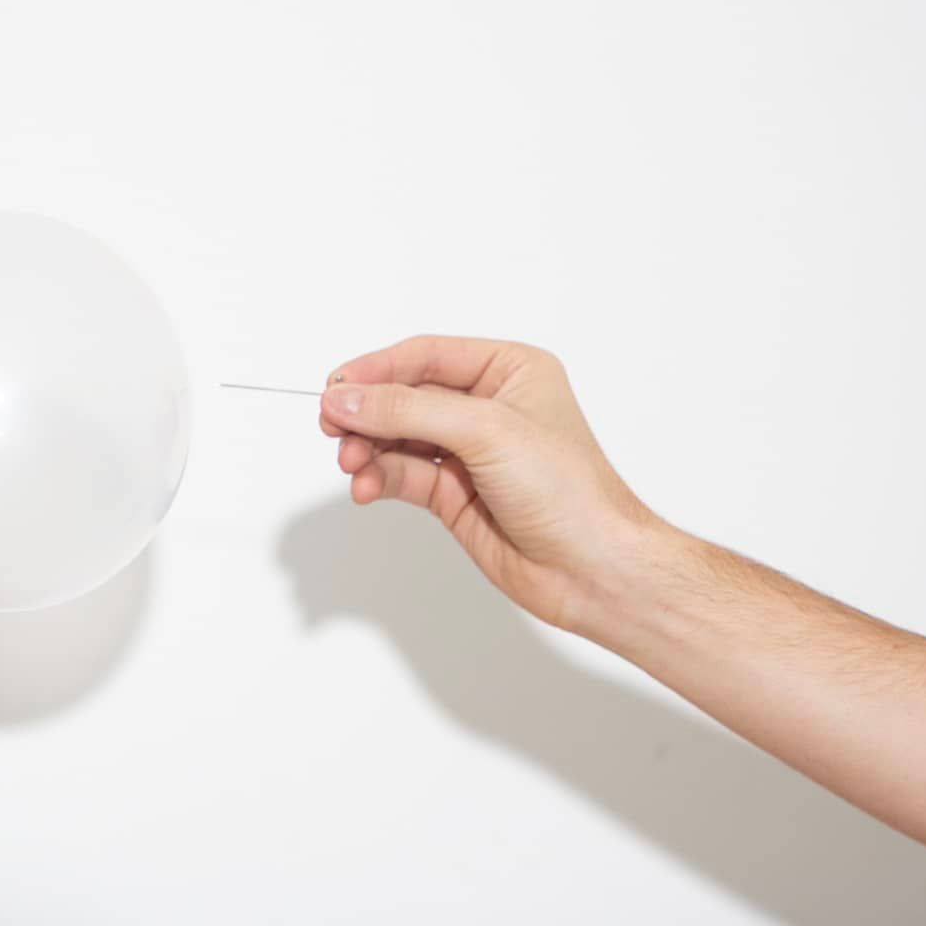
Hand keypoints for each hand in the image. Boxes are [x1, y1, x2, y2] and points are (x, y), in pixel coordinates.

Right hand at [320, 334, 673, 636]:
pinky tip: (367, 487)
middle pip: (405, 396)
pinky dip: (379, 478)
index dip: (377, 369)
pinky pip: (402, 475)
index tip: (335, 386)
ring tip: (352, 464)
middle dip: (368, 413)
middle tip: (333, 426)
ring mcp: (469, 453)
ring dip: (368, 449)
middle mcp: (487, 407)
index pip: (426, 356)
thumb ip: (408, 412)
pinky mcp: (455, 494)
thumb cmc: (570, 493)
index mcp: (509, 371)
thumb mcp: (485, 432)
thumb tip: (347, 398)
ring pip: (397, 438)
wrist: (593, 570)